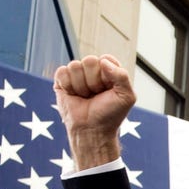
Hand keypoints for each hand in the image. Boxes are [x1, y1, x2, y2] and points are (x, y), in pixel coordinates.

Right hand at [53, 55, 135, 169]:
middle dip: (94, 81)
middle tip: (96, 95)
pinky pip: (62, 72)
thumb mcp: (126, 97)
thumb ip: (122, 76)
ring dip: (82, 86)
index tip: (109, 89)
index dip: (107, 75)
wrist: (92, 129)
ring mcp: (78, 75)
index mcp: (109, 72)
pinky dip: (68, 86)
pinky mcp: (62, 80)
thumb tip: (103, 61)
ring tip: (86, 97)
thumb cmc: (110, 114)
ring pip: (75, 66)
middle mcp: (93, 71)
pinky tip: (74, 96)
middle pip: (90, 60)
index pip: (106, 59)